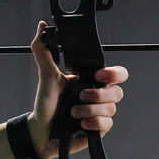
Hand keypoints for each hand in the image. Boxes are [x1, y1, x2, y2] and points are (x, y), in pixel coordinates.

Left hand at [25, 21, 126, 158]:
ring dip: (89, 110)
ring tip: (72, 112)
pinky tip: (80, 124)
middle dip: (98, 94)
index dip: (114, 73)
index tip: (98, 75)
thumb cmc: (46, 103)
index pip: (117, 73)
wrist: (41, 130)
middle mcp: (99, 95)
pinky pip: (106, 124)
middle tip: (80, 96)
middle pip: (117, 92)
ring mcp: (100, 112)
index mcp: (91, 80)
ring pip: (110, 108)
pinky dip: (93, 123)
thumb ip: (44, 50)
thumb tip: (41, 27)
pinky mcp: (99, 128)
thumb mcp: (45, 74)